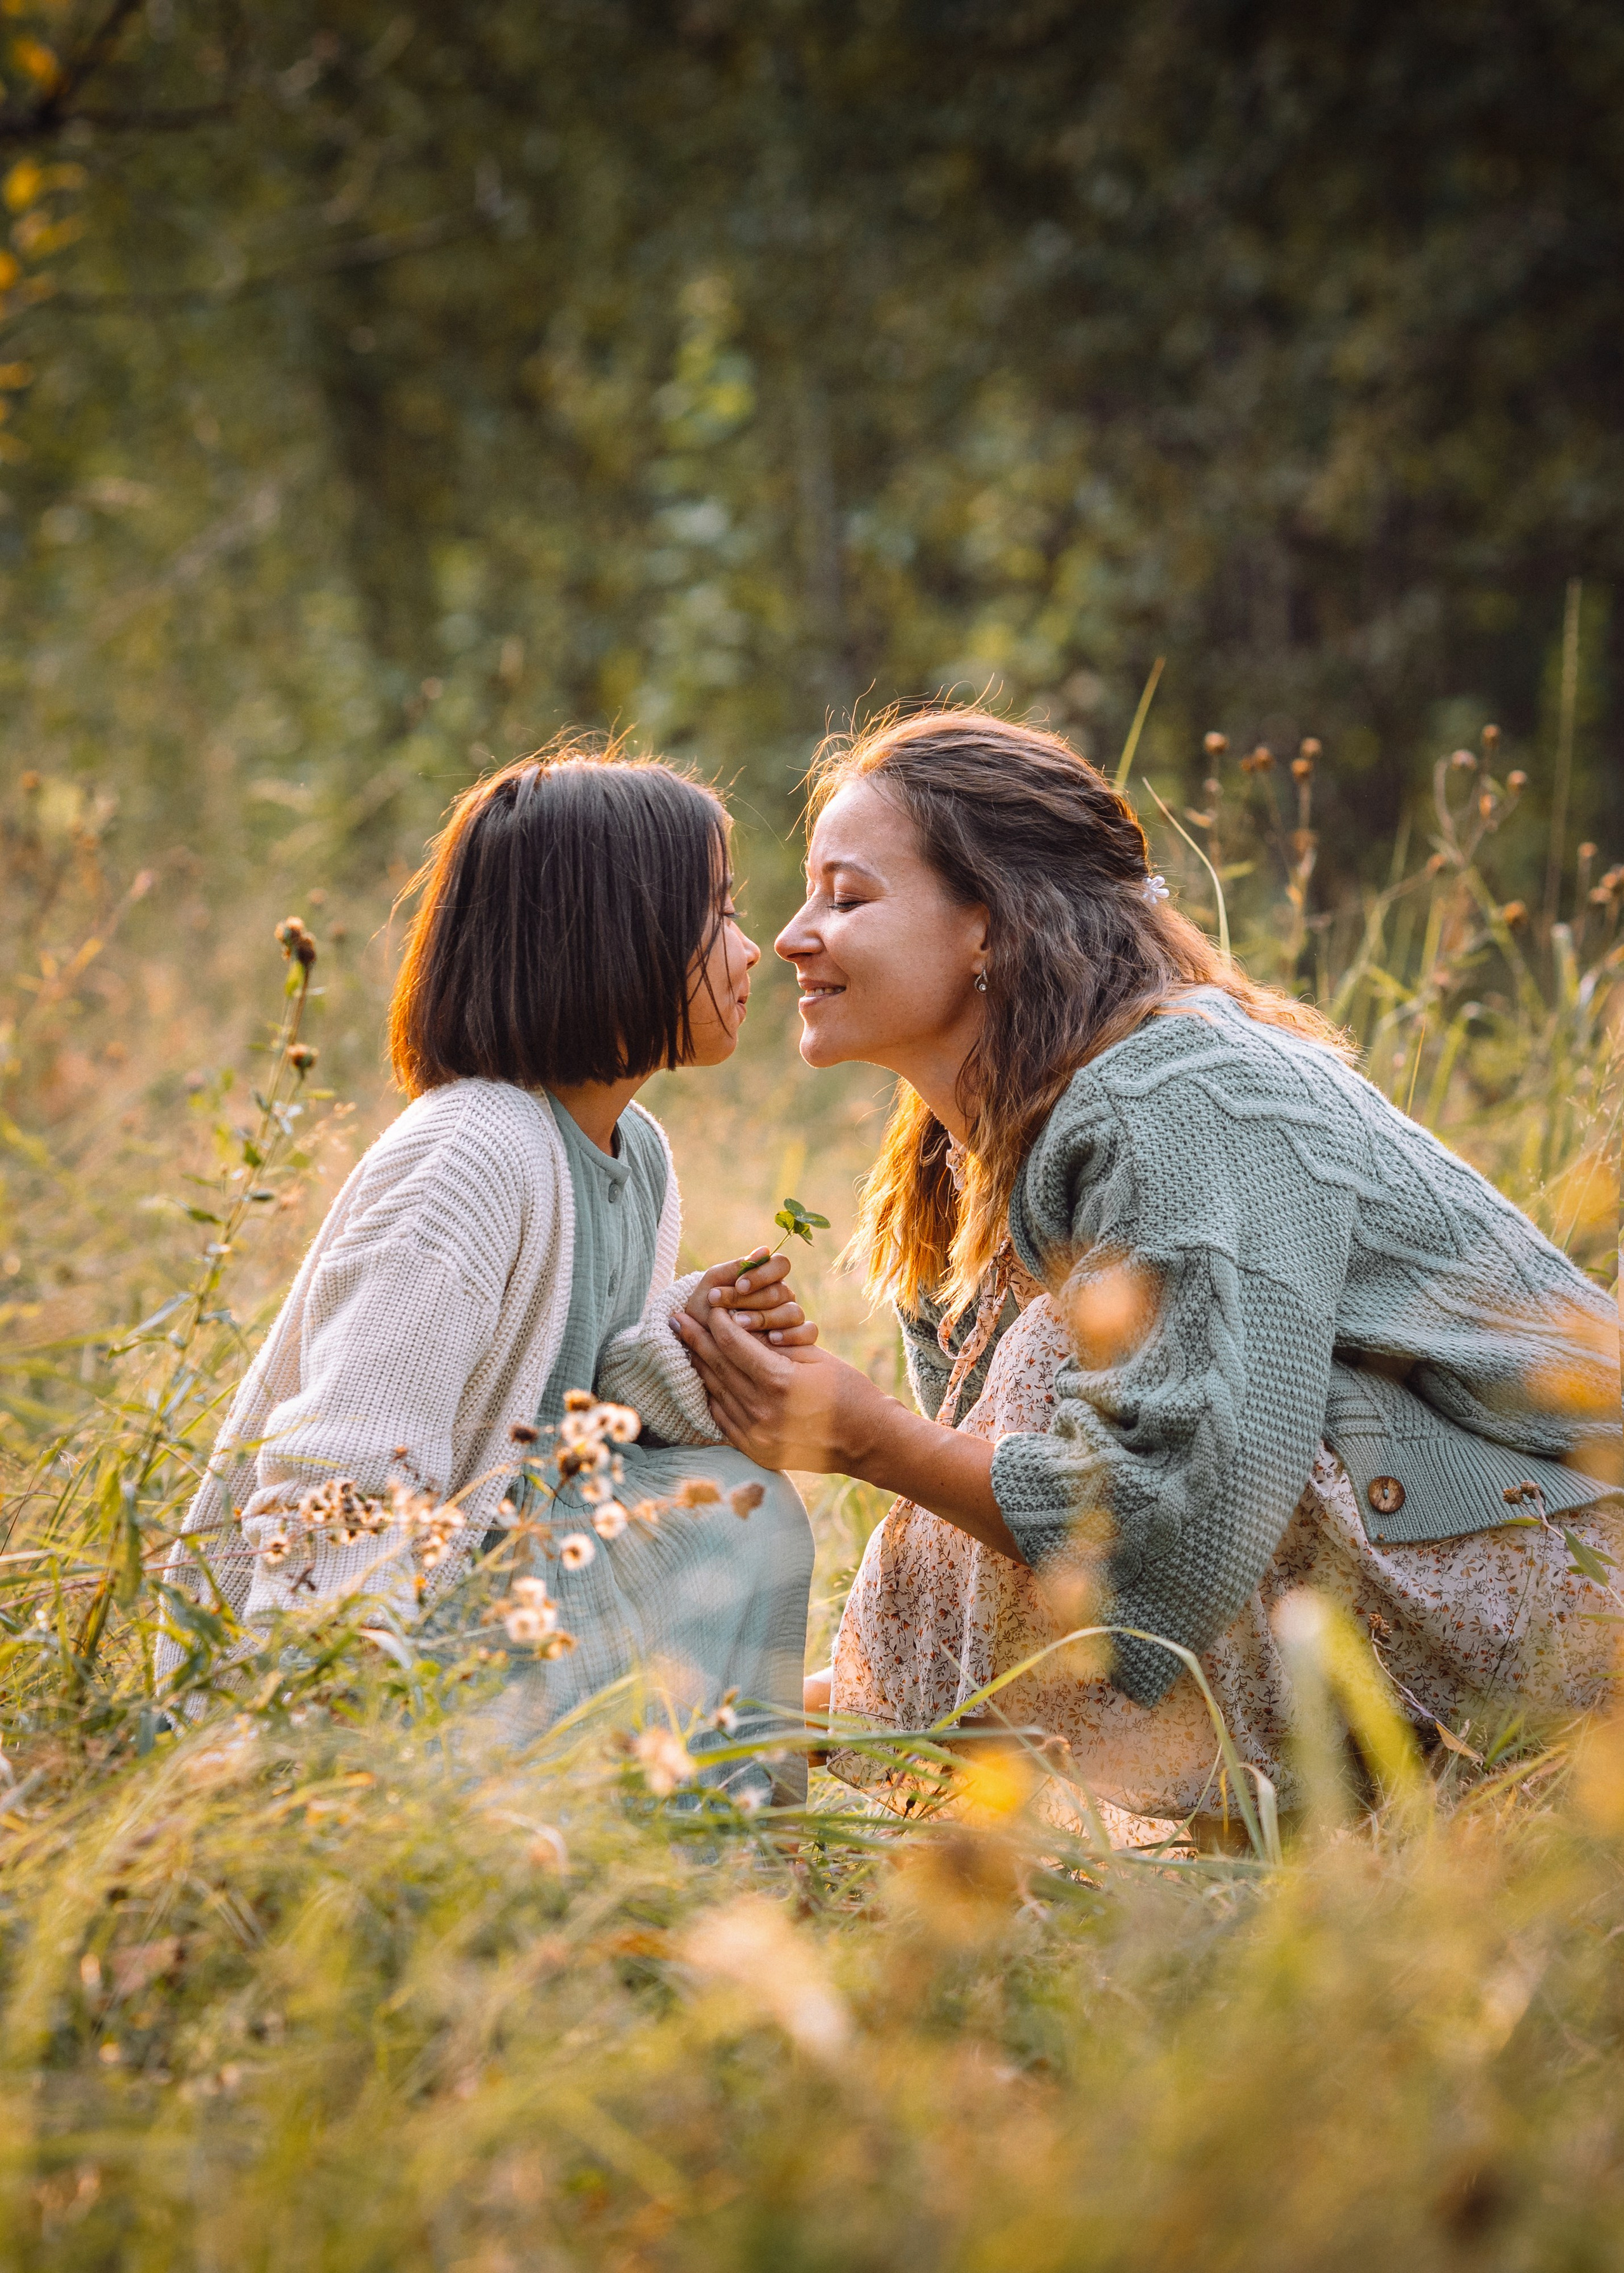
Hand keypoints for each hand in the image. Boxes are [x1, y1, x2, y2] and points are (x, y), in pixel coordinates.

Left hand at [672, 1299, 881, 1472]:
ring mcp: (756, 1436)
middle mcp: (762, 1411)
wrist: (868, 1441)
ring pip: (715, 1393)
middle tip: (675, 1319)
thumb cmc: (849, 1392)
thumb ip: (775, 1344)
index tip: (706, 1306)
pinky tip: (705, 1379)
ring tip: (685, 1345)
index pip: (733, 1345)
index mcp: (779, 1382)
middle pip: (717, 1368)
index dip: (717, 1322)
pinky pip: (722, 1419)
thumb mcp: (815, 1358)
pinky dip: (712, 1396)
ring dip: (698, 1367)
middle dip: (695, 1339)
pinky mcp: (756, 1451)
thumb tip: (739, 1325)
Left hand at [684, 1247, 817, 1347]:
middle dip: (754, 1301)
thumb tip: (764, 1251)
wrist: (699, 1341)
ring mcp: (789, 1318)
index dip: (763, 1273)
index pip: (780, 1264)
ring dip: (766, 1318)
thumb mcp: (712, 1286)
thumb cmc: (705, 1308)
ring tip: (742, 1326)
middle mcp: (781, 1297)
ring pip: (793, 1312)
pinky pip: (807, 1333)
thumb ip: (735, 1268)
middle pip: (782, 1292)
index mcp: (765, 1278)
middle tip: (730, 1312)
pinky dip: (793, 1335)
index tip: (740, 1285)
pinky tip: (772, 1340)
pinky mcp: (796, 1339)